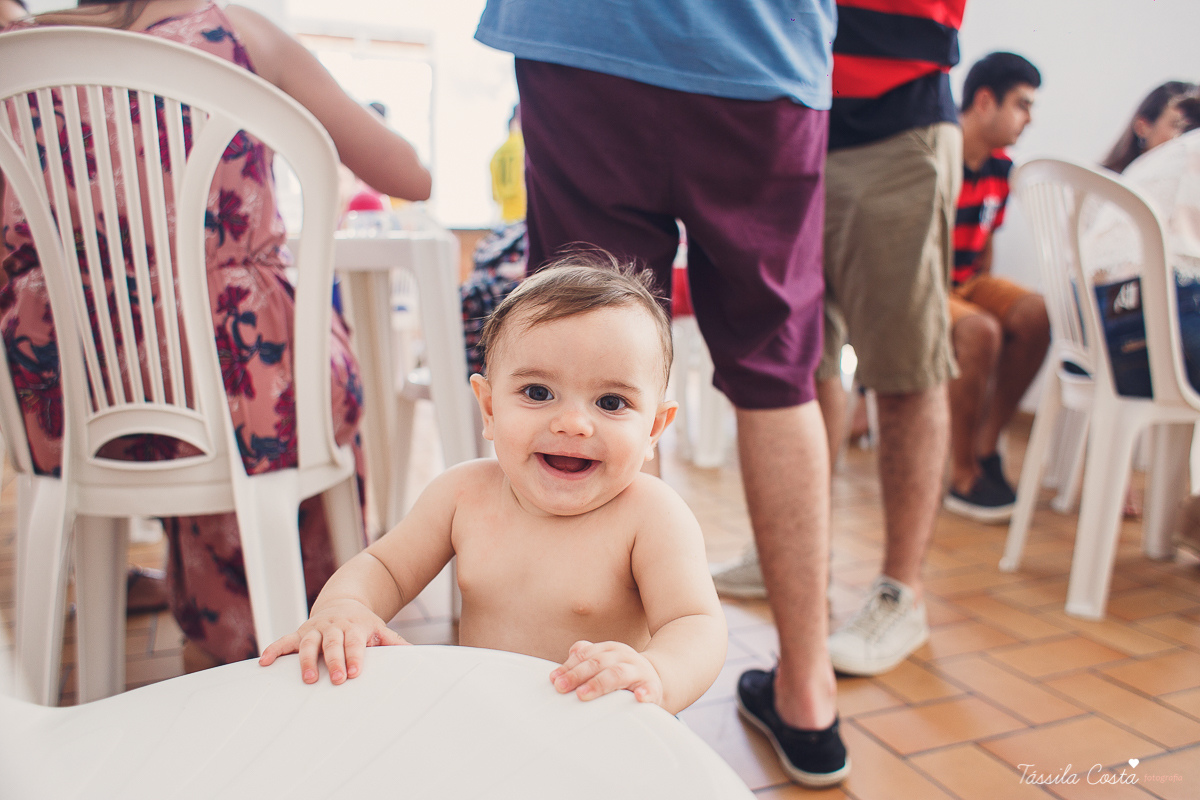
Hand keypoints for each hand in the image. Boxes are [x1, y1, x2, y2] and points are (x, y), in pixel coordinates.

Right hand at [258, 598, 408, 684]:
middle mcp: (334, 627)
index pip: (355, 643)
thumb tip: (416, 655)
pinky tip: (264, 663)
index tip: (354, 673)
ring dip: (306, 661)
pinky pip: (284, 642)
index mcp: (355, 627)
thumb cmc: (363, 624)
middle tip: (336, 679)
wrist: (344, 603)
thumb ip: (395, 643)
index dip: (354, 657)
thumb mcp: (380, 630)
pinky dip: (274, 650)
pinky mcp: (300, 633)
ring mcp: (315, 629)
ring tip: (306, 679)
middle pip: (333, 644)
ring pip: (308, 644)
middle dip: (334, 661)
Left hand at [549, 640, 662, 705]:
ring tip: (583, 694)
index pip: (586, 654)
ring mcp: (639, 671)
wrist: (657, 678)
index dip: (569, 666)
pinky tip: (638, 698)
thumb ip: (583, 661)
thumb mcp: (604, 662)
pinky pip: (649, 690)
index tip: (555, 680)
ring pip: (618, 673)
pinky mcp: (653, 687)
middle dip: (578, 675)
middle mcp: (624, 656)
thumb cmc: (621, 673)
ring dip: (599, 683)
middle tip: (562, 687)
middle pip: (598, 662)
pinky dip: (644, 693)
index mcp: (610, 649)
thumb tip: (559, 668)